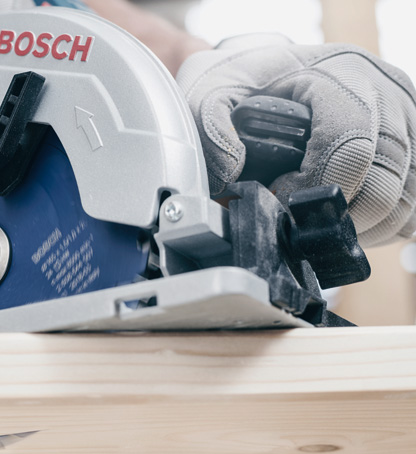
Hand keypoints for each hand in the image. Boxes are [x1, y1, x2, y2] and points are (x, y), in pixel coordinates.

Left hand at [177, 35, 415, 246]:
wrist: (271, 74)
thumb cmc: (246, 84)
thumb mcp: (212, 90)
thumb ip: (210, 128)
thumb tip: (232, 171)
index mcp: (340, 76)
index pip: (348, 145)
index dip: (314, 186)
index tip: (279, 193)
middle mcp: (386, 93)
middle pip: (385, 181)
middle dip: (337, 216)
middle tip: (298, 219)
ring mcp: (407, 120)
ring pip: (405, 199)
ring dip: (361, 225)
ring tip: (318, 221)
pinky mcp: (414, 146)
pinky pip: (413, 205)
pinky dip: (380, 224)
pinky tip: (343, 217)